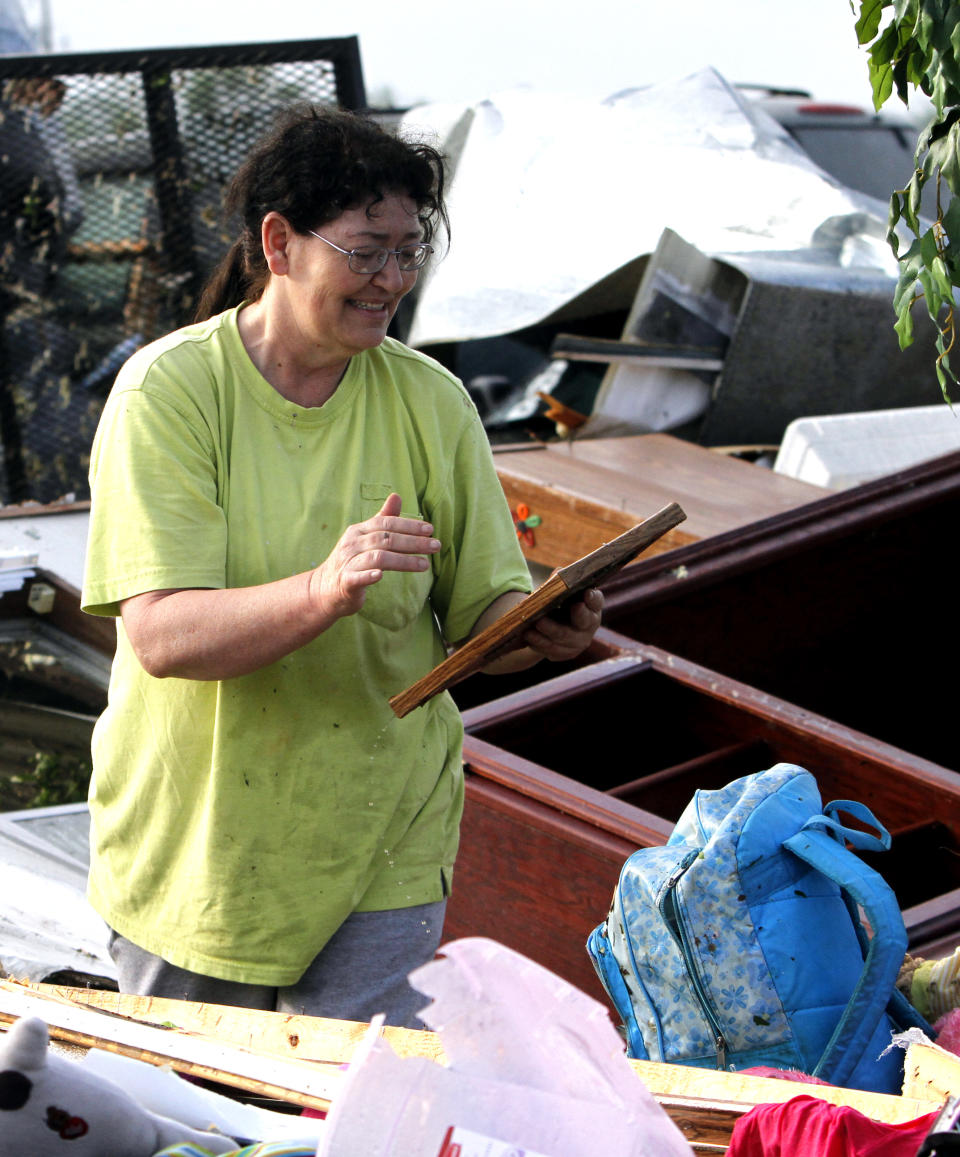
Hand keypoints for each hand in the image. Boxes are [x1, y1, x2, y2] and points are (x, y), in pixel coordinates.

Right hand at [309, 493, 439, 619]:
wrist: (325, 589)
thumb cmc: (351, 561)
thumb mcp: (366, 538)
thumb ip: (382, 519)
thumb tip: (397, 496)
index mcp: (359, 530)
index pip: (387, 523)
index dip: (409, 525)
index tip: (430, 529)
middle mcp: (352, 543)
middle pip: (386, 539)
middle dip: (413, 542)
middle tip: (435, 546)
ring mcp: (347, 562)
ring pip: (377, 557)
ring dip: (404, 560)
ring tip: (425, 564)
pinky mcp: (345, 582)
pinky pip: (357, 577)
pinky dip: (369, 576)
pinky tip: (381, 576)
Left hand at [521, 587, 603, 661]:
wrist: (551, 626)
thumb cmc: (560, 603)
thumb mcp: (561, 592)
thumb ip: (561, 582)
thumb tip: (558, 573)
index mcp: (592, 606)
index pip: (596, 601)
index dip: (593, 598)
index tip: (586, 594)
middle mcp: (589, 625)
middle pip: (581, 622)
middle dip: (568, 618)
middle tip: (543, 619)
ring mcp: (578, 642)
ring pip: (562, 638)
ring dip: (546, 634)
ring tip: (531, 629)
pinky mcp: (565, 653)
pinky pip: (552, 650)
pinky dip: (539, 644)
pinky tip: (528, 637)